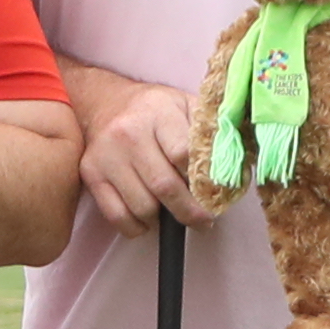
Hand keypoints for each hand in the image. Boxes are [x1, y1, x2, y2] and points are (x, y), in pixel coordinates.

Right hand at [83, 84, 211, 228]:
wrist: (106, 102)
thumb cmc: (154, 110)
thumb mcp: (187, 105)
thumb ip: (211, 131)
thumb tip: (238, 164)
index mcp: (158, 112)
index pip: (184, 155)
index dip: (202, 181)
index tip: (215, 195)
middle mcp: (129, 132)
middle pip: (165, 186)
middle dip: (190, 212)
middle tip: (203, 220)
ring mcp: (107, 155)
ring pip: (142, 206)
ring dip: (163, 219)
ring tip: (174, 213)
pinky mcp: (91, 174)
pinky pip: (117, 216)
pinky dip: (137, 227)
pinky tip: (149, 218)